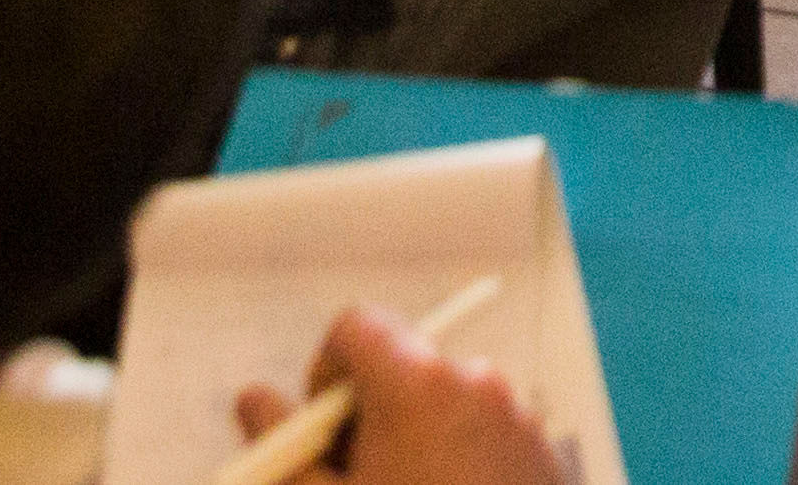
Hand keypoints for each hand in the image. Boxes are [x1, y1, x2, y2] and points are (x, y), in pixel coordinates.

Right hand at [231, 305, 573, 484]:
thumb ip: (282, 449)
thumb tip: (253, 399)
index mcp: (417, 383)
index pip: (356, 328)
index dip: (324, 374)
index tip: (320, 433)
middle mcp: (476, 383)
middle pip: (402, 370)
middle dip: (368, 418)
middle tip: (354, 480)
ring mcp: (520, 418)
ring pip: (445, 407)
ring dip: (414, 443)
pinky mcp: (545, 456)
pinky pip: (485, 435)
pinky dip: (458, 462)